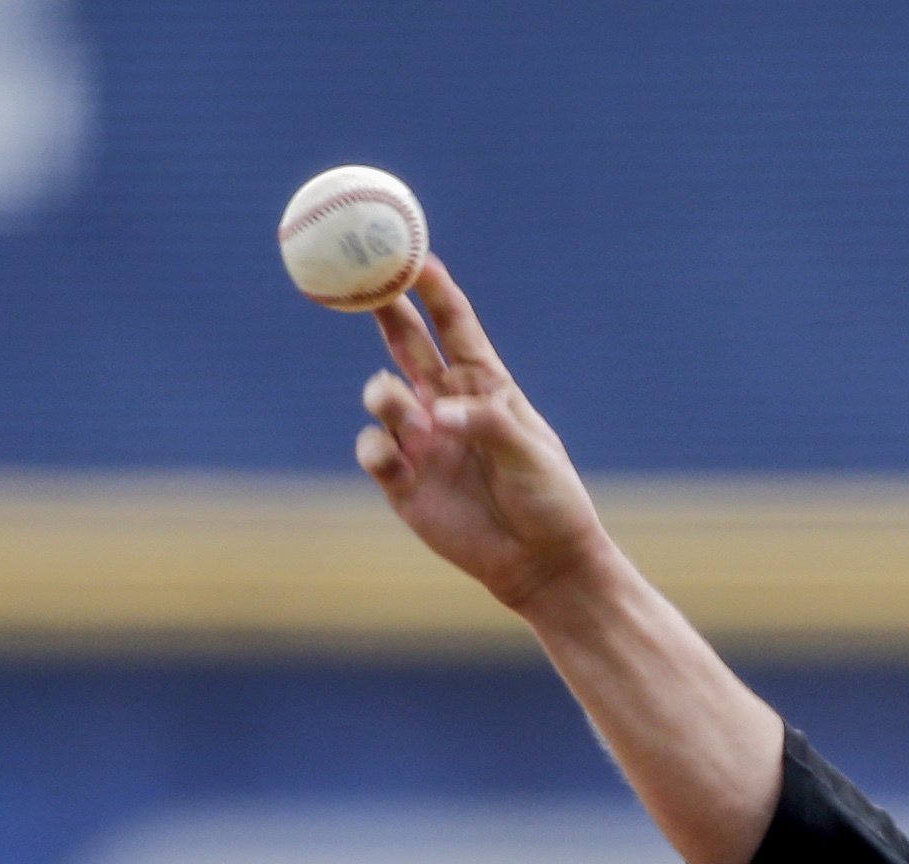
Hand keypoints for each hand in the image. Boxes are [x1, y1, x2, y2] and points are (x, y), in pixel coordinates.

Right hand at [355, 259, 617, 613]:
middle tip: (360, 282)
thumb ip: (488, 424)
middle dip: (383, 308)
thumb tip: (438, 414)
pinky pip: (373, 449)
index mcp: (484, 386)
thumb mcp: (530, 454)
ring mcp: (421, 441)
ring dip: (387, 397)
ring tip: (415, 423)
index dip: (433, 288)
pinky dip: (378, 449)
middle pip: (405, 342)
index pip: (454, 325)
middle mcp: (446, 405)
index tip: (413, 255)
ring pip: (381, 394)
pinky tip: (399, 464)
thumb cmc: (549, 500)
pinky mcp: (403, 481)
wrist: (540, 563)